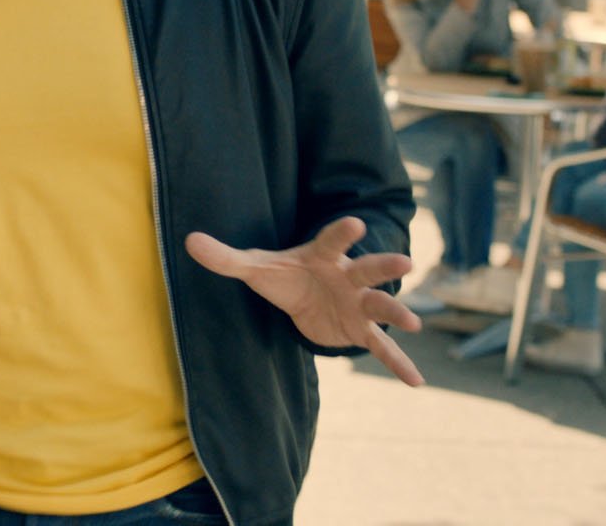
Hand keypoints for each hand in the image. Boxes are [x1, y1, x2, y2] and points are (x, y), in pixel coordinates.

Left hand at [186, 217, 424, 386]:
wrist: (305, 300)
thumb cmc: (285, 277)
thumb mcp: (256, 268)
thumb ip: (226, 257)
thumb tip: (188, 240)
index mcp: (324, 255)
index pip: (332, 240)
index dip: (342, 232)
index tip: (354, 222)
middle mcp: (348, 276)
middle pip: (368, 268)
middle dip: (385, 265)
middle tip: (405, 262)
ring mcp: (358, 303)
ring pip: (381, 305)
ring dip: (397, 312)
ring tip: (413, 323)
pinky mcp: (360, 330)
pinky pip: (381, 348)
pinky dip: (398, 364)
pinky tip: (417, 382)